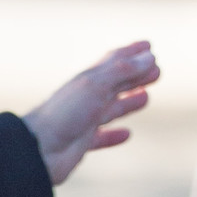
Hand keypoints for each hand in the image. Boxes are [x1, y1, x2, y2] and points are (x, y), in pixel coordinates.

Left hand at [24, 42, 159, 184]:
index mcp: (89, 79)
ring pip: (112, 108)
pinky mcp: (82, 142)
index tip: (149, 46)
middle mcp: (87, 97)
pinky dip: (115, 134)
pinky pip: (102, 137)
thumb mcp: (96, 85)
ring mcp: (84, 120)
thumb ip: (122, 71)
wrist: (38, 150)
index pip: (114, 60)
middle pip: (116, 82)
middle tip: (157, 71)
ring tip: (146, 97)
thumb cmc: (64, 114)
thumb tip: (150, 57)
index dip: (132, 53)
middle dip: (137, 75)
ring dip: (129, 101)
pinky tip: (126, 134)